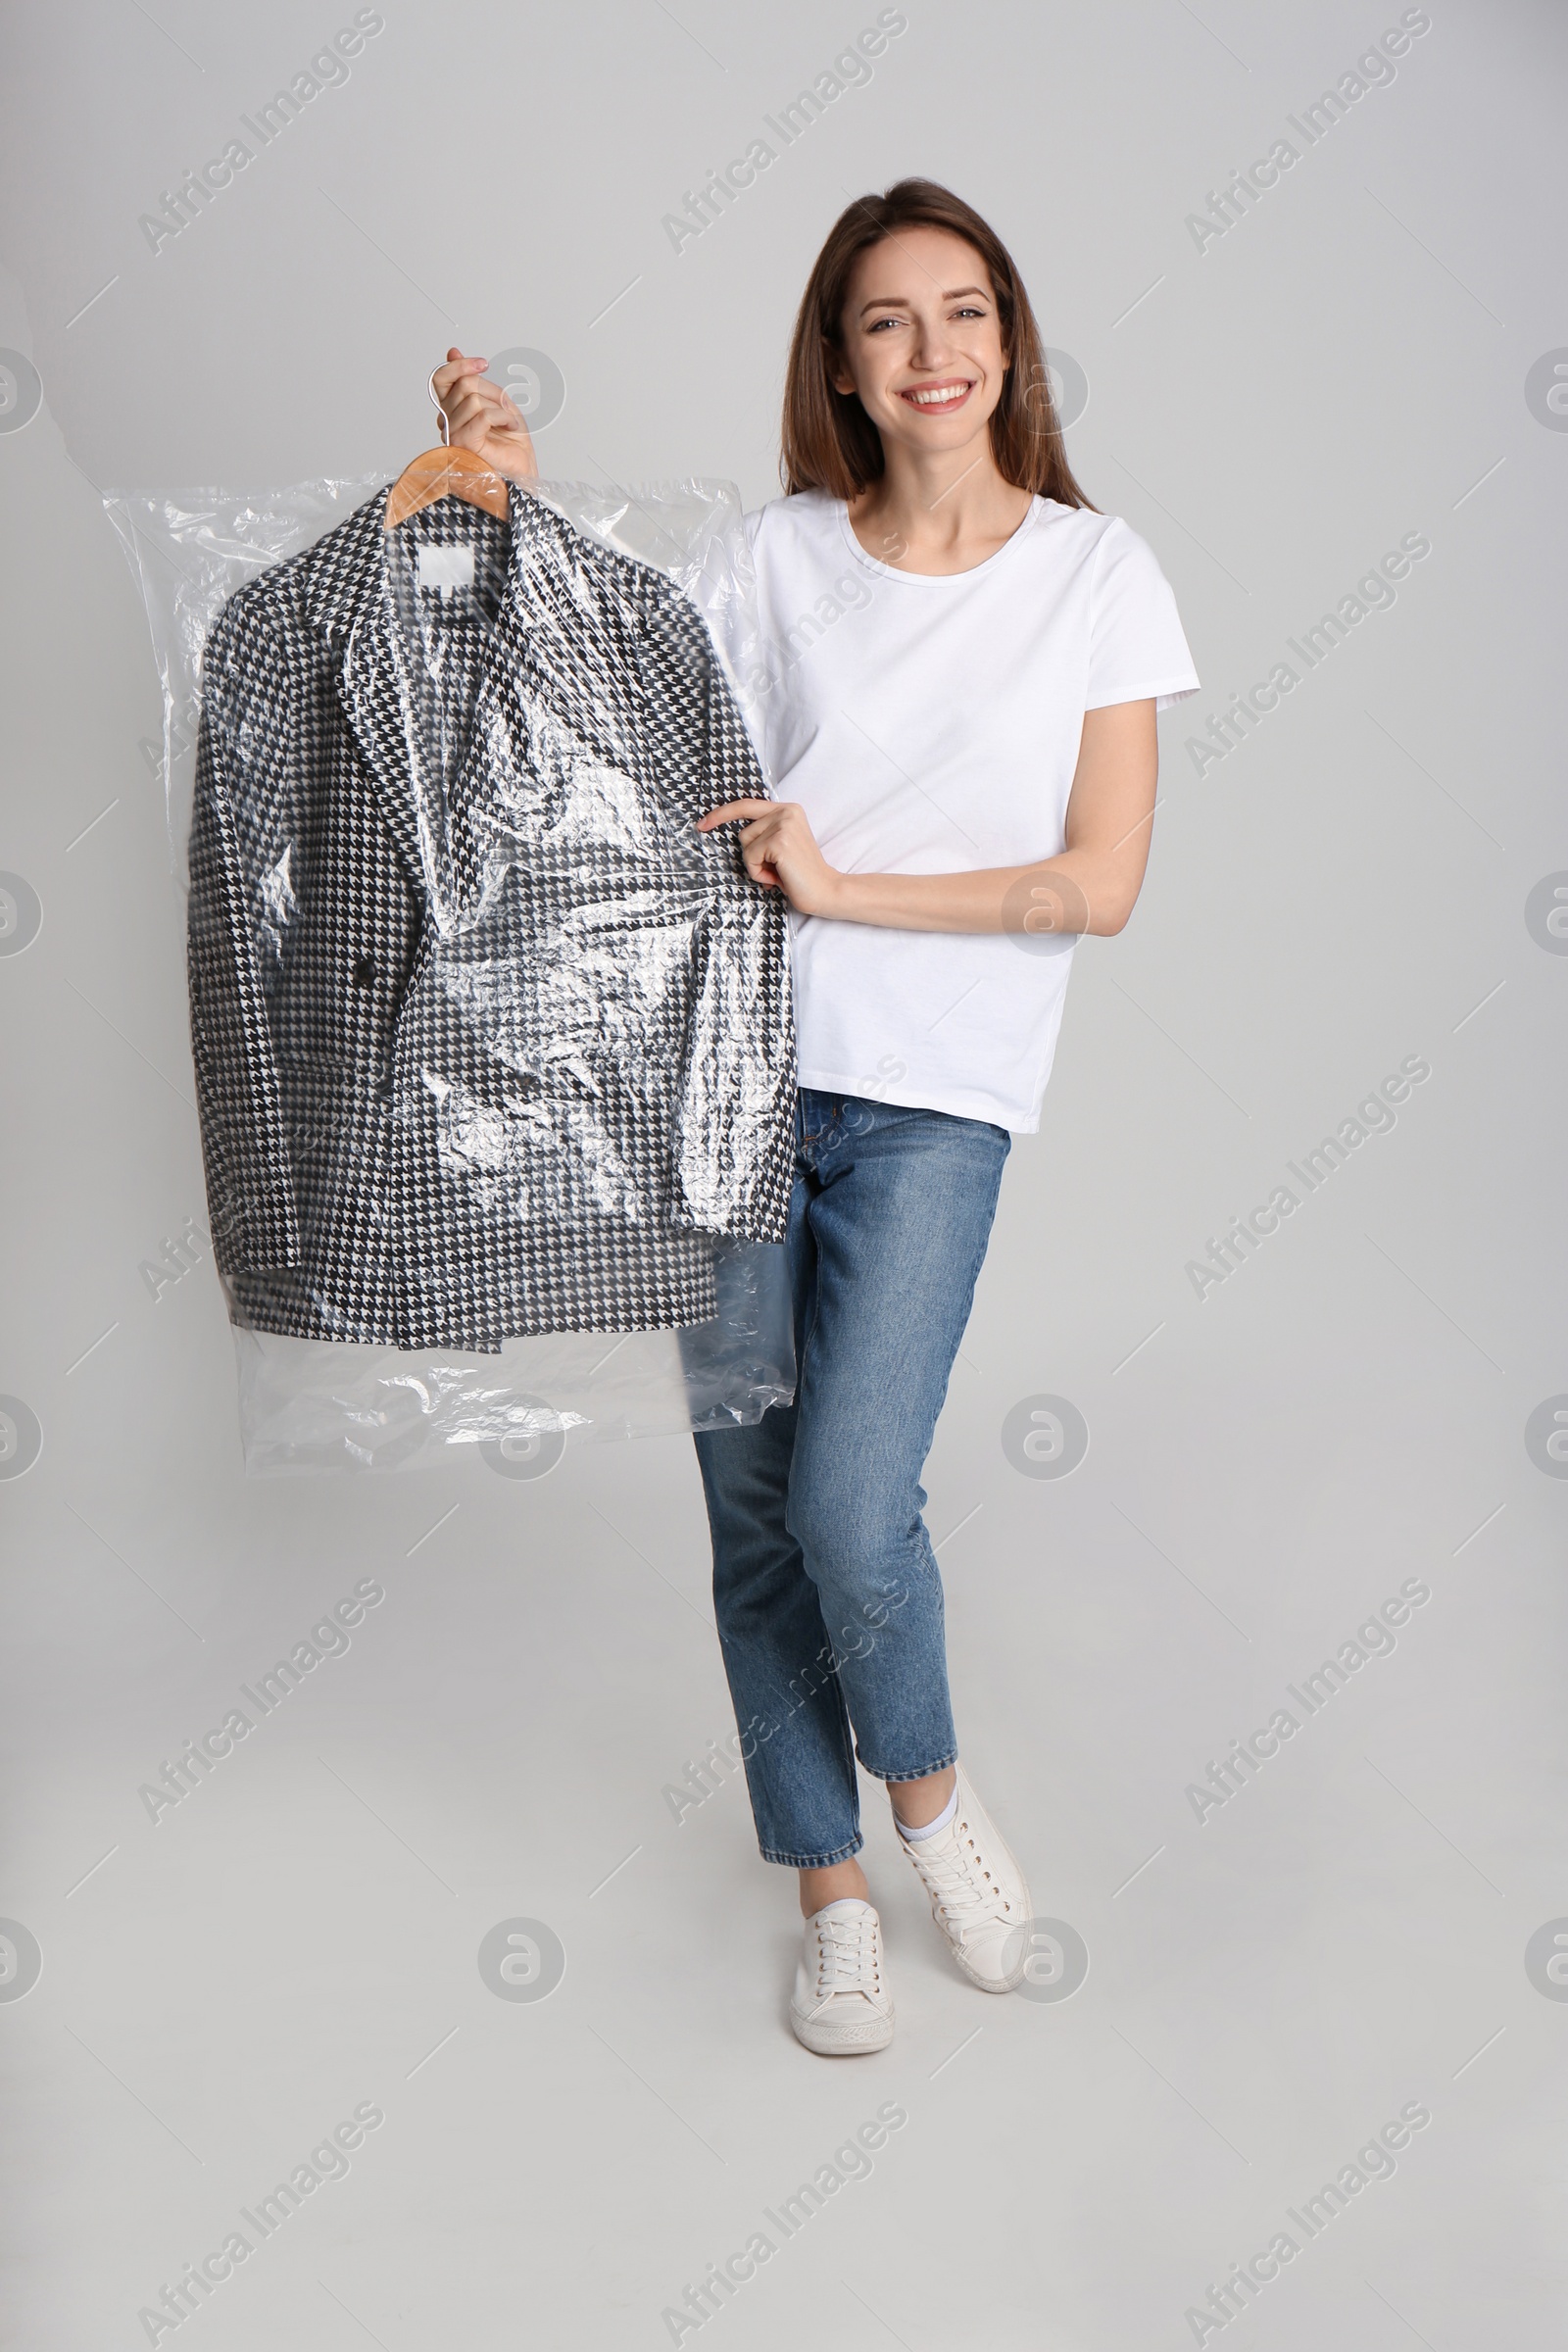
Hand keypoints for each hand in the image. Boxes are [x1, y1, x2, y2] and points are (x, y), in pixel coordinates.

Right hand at [430, 348, 537, 481]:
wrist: (523, 468)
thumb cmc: (511, 440)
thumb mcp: (495, 399)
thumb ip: (473, 379)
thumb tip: (452, 352)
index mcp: (451, 409)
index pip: (440, 378)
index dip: (460, 365)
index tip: (484, 363)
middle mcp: (447, 421)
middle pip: (463, 385)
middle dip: (492, 392)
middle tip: (506, 408)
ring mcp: (452, 434)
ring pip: (473, 399)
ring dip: (500, 408)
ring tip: (509, 422)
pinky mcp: (464, 444)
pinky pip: (482, 415)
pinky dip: (502, 416)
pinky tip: (511, 426)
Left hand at [698, 798, 844, 916]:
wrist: (824, 891)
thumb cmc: (800, 874)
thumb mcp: (781, 846)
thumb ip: (764, 833)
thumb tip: (736, 835)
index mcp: (788, 810)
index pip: (746, 805)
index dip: (722, 814)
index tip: (702, 824)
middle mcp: (786, 811)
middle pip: (743, 831)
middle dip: (752, 855)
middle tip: (775, 869)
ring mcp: (784, 825)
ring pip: (745, 845)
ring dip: (755, 865)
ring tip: (777, 873)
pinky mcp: (779, 841)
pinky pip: (750, 857)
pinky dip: (758, 873)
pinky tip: (777, 878)